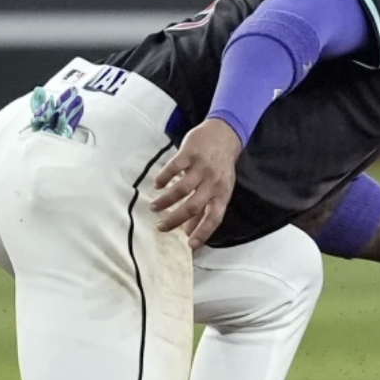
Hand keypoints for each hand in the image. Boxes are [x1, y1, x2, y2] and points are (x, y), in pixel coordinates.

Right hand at [152, 118, 242, 248]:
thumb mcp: (219, 188)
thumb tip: (190, 232)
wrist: (225, 134)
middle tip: (161, 227)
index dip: (203, 232)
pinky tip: (157, 184)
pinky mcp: (190, 153)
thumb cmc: (221, 166)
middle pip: (193, 206)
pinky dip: (164, 178)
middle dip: (175, 220)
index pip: (214, 218)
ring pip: (181, 189)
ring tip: (155, 207)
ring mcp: (202, 167)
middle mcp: (213, 182)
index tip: (190, 245)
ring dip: (166, 200)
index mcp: (222, 194)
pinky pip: (174, 168)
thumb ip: (205, 209)